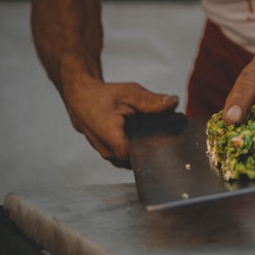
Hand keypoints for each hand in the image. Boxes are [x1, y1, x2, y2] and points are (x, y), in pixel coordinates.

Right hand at [60, 78, 178, 167]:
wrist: (81, 100)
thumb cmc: (103, 96)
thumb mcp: (129, 92)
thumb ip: (150, 101)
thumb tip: (173, 102)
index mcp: (110, 135)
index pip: (135, 155)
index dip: (152, 149)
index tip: (165, 140)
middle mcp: (107, 150)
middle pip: (136, 160)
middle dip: (151, 148)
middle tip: (163, 134)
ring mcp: (107, 156)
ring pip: (132, 161)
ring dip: (143, 149)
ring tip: (151, 134)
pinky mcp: (110, 157)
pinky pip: (128, 159)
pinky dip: (136, 149)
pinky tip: (144, 137)